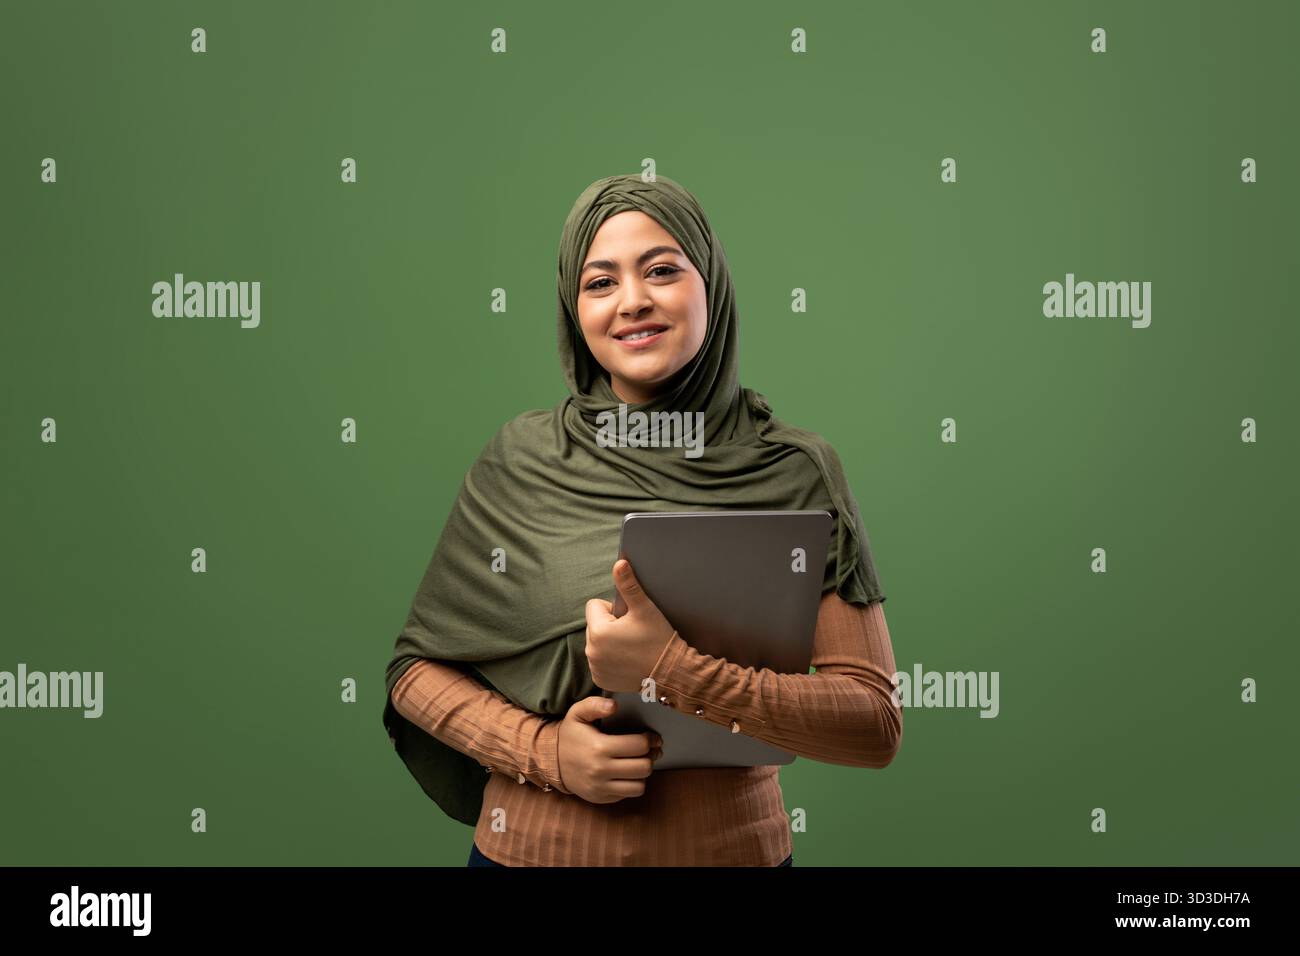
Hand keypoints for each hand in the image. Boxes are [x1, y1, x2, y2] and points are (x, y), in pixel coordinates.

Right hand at [555, 696, 661, 803]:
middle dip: (651, 757)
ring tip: (639, 762)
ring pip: (639, 785)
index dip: (651, 740)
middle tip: (650, 750)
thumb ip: (595, 705)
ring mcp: (601, 787)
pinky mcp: (601, 798)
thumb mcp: (577, 713)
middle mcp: (601, 770)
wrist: (551, 761)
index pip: (639, 746)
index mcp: (599, 747)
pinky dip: (632, 784)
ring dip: (643, 773)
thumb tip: (614, 706)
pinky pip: (627, 794)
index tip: (651, 737)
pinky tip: (626, 772)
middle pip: (643, 767)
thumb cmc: (570, 735)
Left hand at [584, 560, 676, 693]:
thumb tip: (620, 563)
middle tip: (632, 633)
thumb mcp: (644, 608)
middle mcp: (591, 651)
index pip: (594, 606)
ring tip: (631, 647)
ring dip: (609, 642)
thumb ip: (628, 585)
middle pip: (594, 625)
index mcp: (598, 631)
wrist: (671, 672)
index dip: (612, 609)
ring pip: (597, 643)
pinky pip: (599, 661)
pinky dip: (610, 660)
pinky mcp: (600, 679)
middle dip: (609, 626)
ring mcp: (595, 667)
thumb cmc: (658, 638)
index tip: (628, 619)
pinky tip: (628, 660)